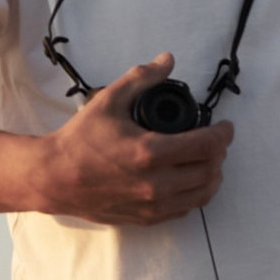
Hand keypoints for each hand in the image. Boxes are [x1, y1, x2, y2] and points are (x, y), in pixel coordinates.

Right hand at [33, 60, 232, 224]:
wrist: (54, 178)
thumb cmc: (80, 140)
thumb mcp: (109, 100)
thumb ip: (141, 77)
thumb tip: (168, 60)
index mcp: (150, 153)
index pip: (207, 145)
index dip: (223, 134)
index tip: (225, 126)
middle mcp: (156, 184)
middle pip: (210, 170)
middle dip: (219, 153)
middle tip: (216, 141)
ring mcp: (153, 205)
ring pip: (202, 194)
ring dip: (213, 176)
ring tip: (208, 160)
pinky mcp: (147, 218)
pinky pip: (185, 209)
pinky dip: (195, 194)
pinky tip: (190, 179)